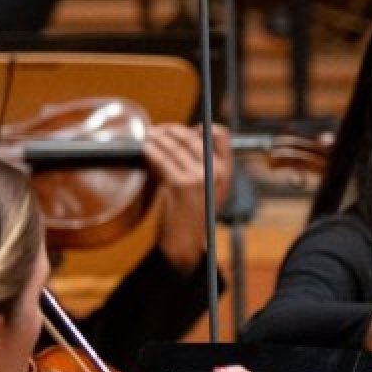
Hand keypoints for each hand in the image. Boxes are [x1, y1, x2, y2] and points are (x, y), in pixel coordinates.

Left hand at [144, 124, 220, 267]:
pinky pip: (163, 161)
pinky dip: (151, 151)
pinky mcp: (180, 185)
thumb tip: (185, 138)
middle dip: (171, 130)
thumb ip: (202, 165)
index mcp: (226, 171)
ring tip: (147, 136)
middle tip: (157, 130)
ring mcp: (199, 178)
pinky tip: (144, 148)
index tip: (182, 129)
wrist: (186, 243)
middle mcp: (216, 172)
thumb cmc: (193, 215)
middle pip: (192, 137)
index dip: (200, 127)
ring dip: (158, 138)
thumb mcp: (207, 188)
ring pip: (175, 147)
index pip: (221, 135)